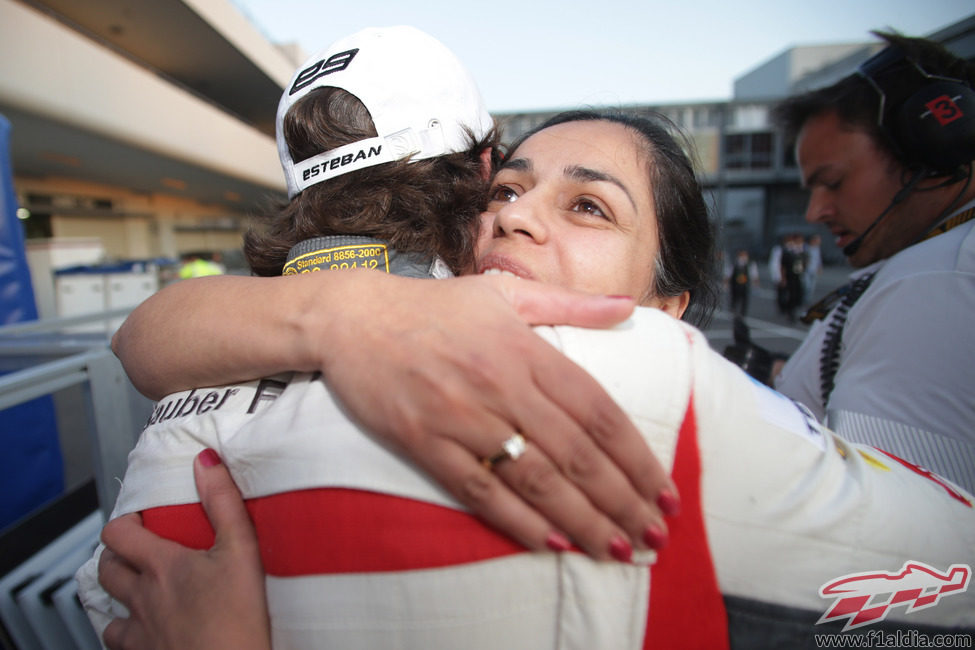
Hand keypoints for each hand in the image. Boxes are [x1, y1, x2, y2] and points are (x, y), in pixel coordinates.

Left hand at [98, 450, 270, 649]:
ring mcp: (139, 632)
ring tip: (139, 590)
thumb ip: (222, 502)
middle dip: (117, 555)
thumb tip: (204, 461)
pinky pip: (119, 642)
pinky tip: (146, 630)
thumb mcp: (241, 550)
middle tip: (138, 550)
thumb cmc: (238, 618)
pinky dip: (126, 632)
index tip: (141, 521)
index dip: (124, 522)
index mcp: (163, 566)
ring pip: (107, 608)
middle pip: (107, 568)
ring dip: (118, 595)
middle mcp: (143, 598)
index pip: (119, 534)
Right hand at [315, 272, 678, 559]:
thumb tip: (626, 306)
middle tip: (654, 535)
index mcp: (526, 350)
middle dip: (621, 501)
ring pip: (534, 480)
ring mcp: (461, 418)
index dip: (636, 457)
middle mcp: (501, 386)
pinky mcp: (424, 442)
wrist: (353, 318)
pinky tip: (551, 543)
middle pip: (575, 455)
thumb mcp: (505, 292)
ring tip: (616, 548)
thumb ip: (570, 304)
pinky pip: (478, 490)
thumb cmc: (434, 306)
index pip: (598, 412)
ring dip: (581, 520)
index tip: (664, 490)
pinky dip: (517, 521)